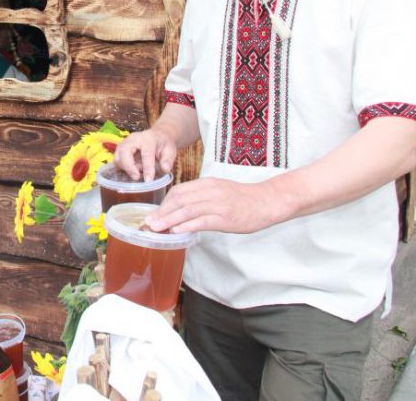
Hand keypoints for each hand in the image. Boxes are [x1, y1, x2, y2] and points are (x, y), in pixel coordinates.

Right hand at [113, 128, 176, 180]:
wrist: (157, 136)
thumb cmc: (163, 144)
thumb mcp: (170, 151)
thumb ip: (167, 160)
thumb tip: (165, 170)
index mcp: (148, 139)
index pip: (146, 153)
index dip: (147, 167)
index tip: (148, 180)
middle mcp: (133, 139)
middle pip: (125, 152)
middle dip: (129, 167)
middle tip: (137, 178)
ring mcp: (124, 143)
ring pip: (118, 157)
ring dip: (125, 168)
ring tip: (137, 174)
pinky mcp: (119, 150)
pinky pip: (116, 160)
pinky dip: (122, 168)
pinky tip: (132, 172)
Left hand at [145, 178, 280, 233]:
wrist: (267, 201)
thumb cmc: (243, 199)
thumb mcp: (219, 191)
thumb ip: (202, 197)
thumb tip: (182, 210)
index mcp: (207, 184)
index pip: (178, 192)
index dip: (164, 204)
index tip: (154, 214)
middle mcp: (209, 191)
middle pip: (179, 200)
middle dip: (161, 212)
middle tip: (148, 223)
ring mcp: (217, 204)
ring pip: (187, 210)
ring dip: (168, 220)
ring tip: (156, 228)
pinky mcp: (225, 217)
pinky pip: (202, 221)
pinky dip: (186, 226)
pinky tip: (176, 231)